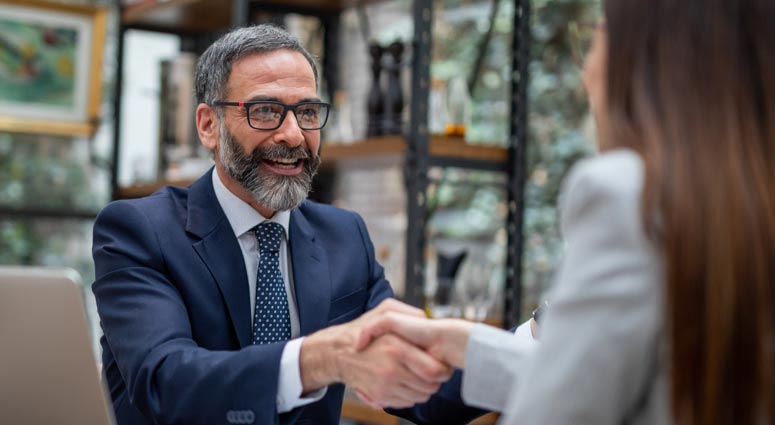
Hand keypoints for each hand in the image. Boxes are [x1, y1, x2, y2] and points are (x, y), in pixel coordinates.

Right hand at [299, 299, 451, 407]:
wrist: (336, 352)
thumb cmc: (361, 330)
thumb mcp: (384, 311)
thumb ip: (409, 313)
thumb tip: (428, 319)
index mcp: (396, 348)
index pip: (434, 370)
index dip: (443, 369)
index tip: (442, 364)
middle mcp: (391, 370)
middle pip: (430, 386)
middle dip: (436, 380)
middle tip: (433, 371)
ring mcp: (385, 386)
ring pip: (420, 396)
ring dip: (424, 389)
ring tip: (418, 376)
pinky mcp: (379, 397)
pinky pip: (406, 402)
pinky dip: (410, 395)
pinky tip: (406, 383)